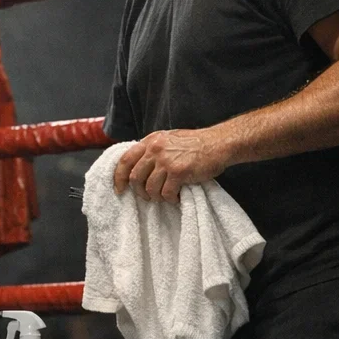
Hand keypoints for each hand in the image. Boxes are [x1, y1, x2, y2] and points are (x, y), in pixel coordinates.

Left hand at [114, 128, 228, 201]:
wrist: (219, 143)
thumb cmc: (196, 143)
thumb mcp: (169, 139)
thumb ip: (153, 150)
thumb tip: (138, 166)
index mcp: (151, 141)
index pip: (125, 160)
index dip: (119, 177)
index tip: (119, 189)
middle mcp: (155, 149)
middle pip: (135, 177)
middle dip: (139, 191)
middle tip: (147, 197)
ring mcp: (166, 160)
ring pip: (150, 187)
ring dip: (155, 196)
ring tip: (164, 196)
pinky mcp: (179, 172)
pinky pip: (166, 193)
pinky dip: (170, 198)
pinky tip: (176, 197)